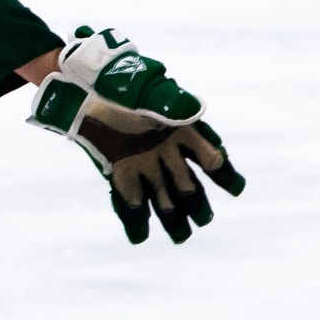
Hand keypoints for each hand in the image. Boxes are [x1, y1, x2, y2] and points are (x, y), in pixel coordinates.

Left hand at [30, 27, 244, 244]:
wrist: (83, 85)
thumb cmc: (120, 81)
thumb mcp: (148, 87)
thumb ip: (170, 101)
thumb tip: (192, 109)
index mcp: (179, 130)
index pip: (209, 156)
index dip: (224, 173)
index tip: (236, 188)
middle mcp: (164, 150)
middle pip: (186, 184)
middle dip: (196, 203)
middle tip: (204, 221)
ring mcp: (141, 162)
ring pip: (162, 196)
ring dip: (171, 217)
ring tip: (181, 238)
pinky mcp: (117, 171)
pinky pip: (129, 198)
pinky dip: (134, 218)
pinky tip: (139, 236)